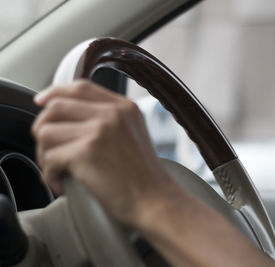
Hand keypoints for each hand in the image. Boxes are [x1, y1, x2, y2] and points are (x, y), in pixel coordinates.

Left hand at [32, 80, 184, 228]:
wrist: (156, 201)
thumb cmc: (143, 177)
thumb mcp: (133, 135)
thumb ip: (108, 120)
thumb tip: (67, 116)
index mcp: (124, 107)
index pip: (80, 87)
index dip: (55, 93)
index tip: (41, 103)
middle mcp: (112, 113)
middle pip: (55, 106)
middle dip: (43, 130)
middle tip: (50, 152)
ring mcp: (100, 130)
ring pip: (46, 132)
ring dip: (45, 155)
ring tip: (58, 171)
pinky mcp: (87, 152)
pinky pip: (49, 158)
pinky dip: (50, 175)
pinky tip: (62, 184)